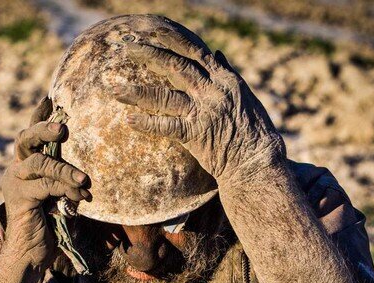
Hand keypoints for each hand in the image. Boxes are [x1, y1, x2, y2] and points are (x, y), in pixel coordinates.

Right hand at [1, 97, 90, 267]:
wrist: (30, 253)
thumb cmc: (49, 224)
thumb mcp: (60, 195)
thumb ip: (65, 178)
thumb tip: (88, 168)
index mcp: (24, 166)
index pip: (29, 135)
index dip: (38, 116)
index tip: (50, 99)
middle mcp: (15, 170)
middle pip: (24, 139)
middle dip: (44, 128)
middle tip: (63, 127)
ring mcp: (14, 183)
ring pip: (39, 163)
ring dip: (64, 169)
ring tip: (83, 180)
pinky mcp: (19, 198)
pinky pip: (45, 186)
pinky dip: (65, 190)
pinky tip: (79, 199)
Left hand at [114, 30, 285, 183]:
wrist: (257, 161)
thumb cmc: (254, 131)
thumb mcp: (244, 95)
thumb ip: (227, 74)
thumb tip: (217, 54)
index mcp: (224, 79)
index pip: (195, 52)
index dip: (173, 40)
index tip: (155, 31)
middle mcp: (212, 91)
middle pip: (174, 66)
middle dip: (148, 55)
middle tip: (127, 49)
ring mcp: (203, 112)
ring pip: (163, 95)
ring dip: (137, 92)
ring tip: (115, 90)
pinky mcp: (195, 134)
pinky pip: (165, 126)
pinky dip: (146, 123)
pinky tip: (129, 120)